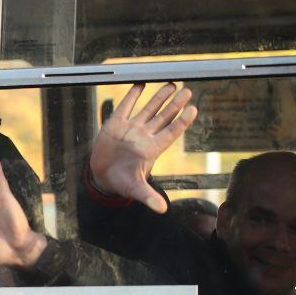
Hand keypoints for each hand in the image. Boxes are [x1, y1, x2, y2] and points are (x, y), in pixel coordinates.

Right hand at [88, 83, 197, 213]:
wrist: (103, 177)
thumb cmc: (122, 182)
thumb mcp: (135, 189)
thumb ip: (148, 197)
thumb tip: (162, 210)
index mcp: (151, 149)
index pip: (171, 133)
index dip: (181, 122)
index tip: (193, 110)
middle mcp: (144, 136)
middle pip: (164, 117)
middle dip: (176, 104)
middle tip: (188, 91)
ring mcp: (131, 128)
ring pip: (149, 109)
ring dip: (160, 97)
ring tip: (172, 85)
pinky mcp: (115, 124)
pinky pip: (126, 107)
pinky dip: (132, 96)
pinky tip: (141, 85)